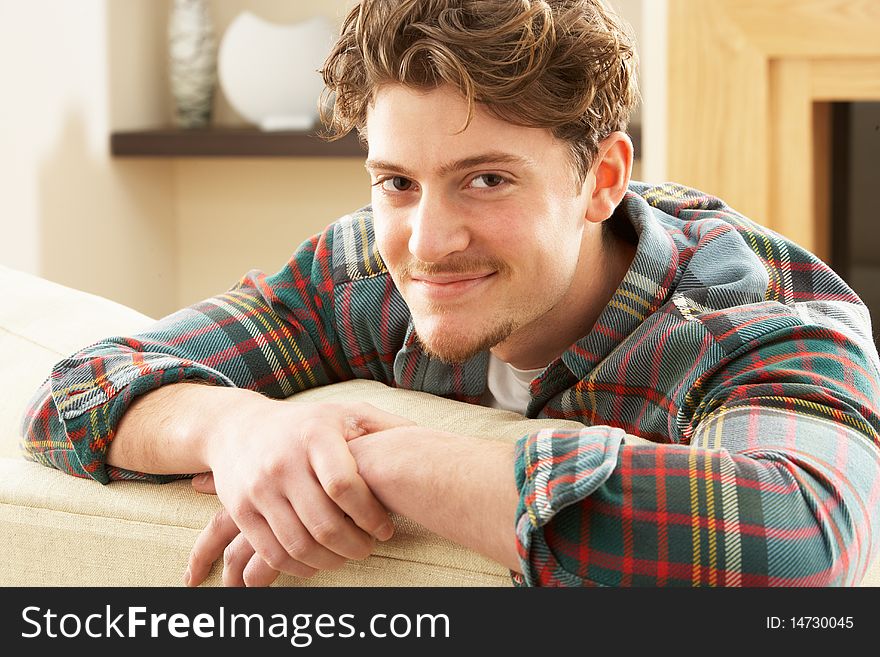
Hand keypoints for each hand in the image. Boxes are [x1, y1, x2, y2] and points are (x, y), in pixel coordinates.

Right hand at [193, 399, 412, 585]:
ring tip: (348, 555)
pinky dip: (301, 567)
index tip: (385, 529)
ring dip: (331, 561)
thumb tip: (424, 444)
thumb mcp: (346, 413)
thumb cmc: (308, 424)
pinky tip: (319, 561)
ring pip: (299, 544)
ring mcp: (258, 488)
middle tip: (369, 547)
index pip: (344, 486)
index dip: (370, 515)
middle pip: (324, 523)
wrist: (239, 428)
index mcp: (315, 434)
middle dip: (355, 546)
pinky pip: (273, 553)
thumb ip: (385, 426)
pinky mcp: (241, 510)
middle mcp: (282, 461)